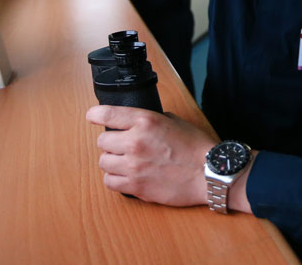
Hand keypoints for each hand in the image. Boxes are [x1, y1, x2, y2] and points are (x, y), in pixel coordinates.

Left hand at [86, 105, 217, 205]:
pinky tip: (126, 176)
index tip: (92, 116)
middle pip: (102, 142)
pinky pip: (110, 182)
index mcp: (146, 121)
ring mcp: (134, 166)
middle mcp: (135, 142)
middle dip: (111, 143)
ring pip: (104, 162)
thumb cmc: (196, 147)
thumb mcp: (174, 121)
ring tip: (126, 162)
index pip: (108, 114)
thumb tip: (136, 123)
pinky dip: (115, 179)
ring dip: (113, 161)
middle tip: (122, 146)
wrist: (209, 173)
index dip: (95, 114)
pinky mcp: (136, 186)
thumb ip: (151, 120)